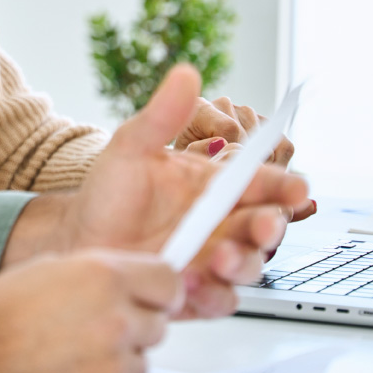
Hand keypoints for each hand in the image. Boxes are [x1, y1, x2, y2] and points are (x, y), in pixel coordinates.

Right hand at [0, 250, 180, 372]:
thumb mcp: (54, 268)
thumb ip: (102, 273)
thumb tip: (132, 281)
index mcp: (104, 275)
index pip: (170, 282)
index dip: (158, 290)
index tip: (150, 295)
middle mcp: (115, 317)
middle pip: (159, 323)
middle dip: (136, 323)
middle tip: (98, 323)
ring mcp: (111, 362)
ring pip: (142, 358)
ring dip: (120, 354)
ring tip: (75, 348)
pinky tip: (72, 367)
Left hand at [3, 66, 308, 318]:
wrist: (77, 240)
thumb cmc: (107, 194)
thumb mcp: (130, 148)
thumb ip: (162, 116)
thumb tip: (186, 73)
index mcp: (214, 185)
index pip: (261, 183)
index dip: (284, 185)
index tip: (295, 187)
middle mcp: (219, 223)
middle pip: (265, 227)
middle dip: (270, 227)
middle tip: (260, 226)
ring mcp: (210, 259)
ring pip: (249, 266)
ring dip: (242, 263)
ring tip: (217, 258)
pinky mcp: (195, 292)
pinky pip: (220, 299)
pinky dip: (214, 294)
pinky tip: (191, 283)